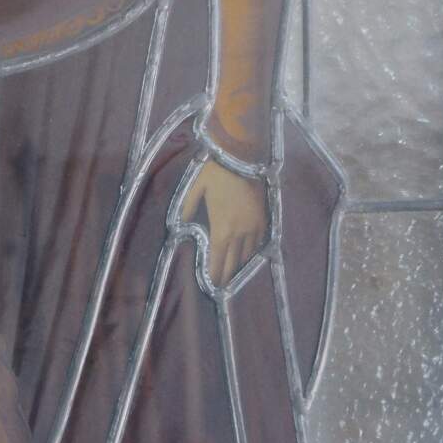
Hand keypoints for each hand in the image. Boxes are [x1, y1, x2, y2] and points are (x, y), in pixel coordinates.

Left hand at [180, 155, 270, 286]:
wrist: (241, 158)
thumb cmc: (215, 173)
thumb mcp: (195, 189)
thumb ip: (186, 208)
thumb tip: (180, 223)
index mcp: (221, 229)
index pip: (217, 259)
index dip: (215, 273)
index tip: (213, 284)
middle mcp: (239, 233)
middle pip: (233, 261)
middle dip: (227, 274)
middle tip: (223, 284)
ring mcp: (253, 226)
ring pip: (247, 252)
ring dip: (239, 262)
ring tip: (234, 269)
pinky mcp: (263, 218)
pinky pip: (259, 240)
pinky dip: (253, 248)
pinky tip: (248, 252)